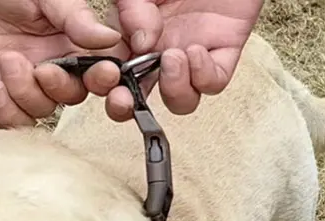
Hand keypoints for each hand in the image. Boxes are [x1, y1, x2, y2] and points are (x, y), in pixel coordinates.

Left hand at [0, 0, 122, 126]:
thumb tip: (109, 38)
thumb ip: (75, 18)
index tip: (100, 75)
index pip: (94, 73)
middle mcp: (45, 66)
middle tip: (38, 67)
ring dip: (22, 96)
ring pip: (35, 112)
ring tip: (4, 63)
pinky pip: (0, 121)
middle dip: (55, 88)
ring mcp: (17, 83)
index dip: (101, 81)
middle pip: (66, 98)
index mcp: (66, 42)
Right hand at [107, 0, 264, 116]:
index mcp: (131, 36)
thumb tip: (140, 44)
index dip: (103, 82)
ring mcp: (189, 57)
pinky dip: (202, 76)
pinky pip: (212, 84)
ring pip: (178, 101)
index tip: (106, 75)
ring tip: (172, 56)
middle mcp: (158, 54)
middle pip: (136, 99)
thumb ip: (131, 9)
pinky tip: (195, 50)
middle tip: (123, 98)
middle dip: (124, 106)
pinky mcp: (221, 54)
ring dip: (171, 88)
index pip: (110, 72)